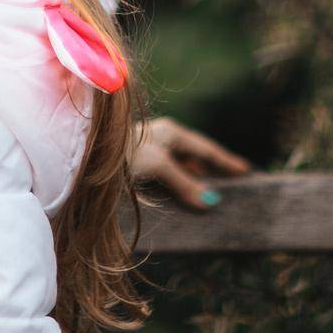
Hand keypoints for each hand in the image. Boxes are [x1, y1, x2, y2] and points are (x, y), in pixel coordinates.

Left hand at [130, 116, 249, 209]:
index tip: (245, 170)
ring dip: (192, 179)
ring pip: (178, 166)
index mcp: (170, 131)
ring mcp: (147, 150)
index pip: (205, 147)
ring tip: (207, 196)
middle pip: (192, 155)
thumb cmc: (123, 151)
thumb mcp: (159, 165)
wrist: (87, 152)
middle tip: (230, 184)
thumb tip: (210, 201)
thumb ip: (184, 182)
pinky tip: (178, 197)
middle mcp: (160, 137)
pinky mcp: (136, 164)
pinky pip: (165, 175)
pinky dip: (176, 185)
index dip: (225, 161)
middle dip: (209, 169)